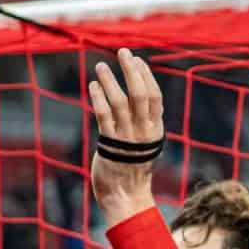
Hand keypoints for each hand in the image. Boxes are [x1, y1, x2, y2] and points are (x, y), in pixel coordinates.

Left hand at [88, 48, 162, 227]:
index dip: (145, 75)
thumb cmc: (133, 167)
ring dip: (110, 81)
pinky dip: (98, 98)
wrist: (125, 195)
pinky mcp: (109, 145)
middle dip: (131, 70)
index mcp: (155, 129)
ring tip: (100, 67)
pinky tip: (93, 86)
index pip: (154, 95)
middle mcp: (143, 131)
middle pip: (140, 94)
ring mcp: (126, 138)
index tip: (136, 60)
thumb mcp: (145, 143)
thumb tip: (137, 96)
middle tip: (122, 52)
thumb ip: (143, 121)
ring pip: (119, 102)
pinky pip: (103, 116)